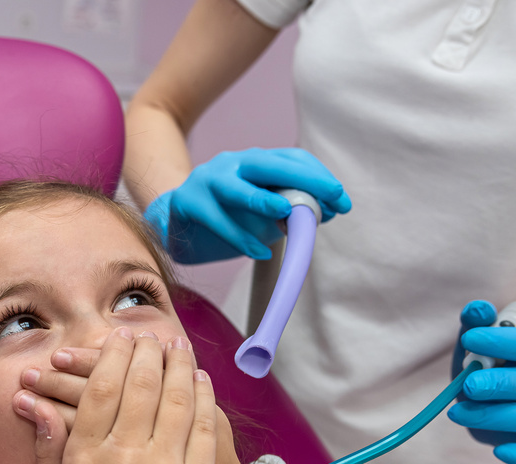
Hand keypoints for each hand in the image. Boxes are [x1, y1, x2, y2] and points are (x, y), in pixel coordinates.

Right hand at [16, 329, 215, 463]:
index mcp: (86, 463)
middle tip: (148, 335)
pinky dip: (202, 395)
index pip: (100, 392)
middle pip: (139, 386)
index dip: (110, 358)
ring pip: (175, 398)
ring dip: (177, 364)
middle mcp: (125, 462)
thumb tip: (30, 402)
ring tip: (176, 345)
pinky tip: (198, 377)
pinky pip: (202, 425)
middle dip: (145, 351)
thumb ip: (45, 448)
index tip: (118, 340)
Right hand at [143, 148, 351, 263]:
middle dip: (302, 180)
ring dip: (262, 201)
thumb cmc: (225, 219)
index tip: (341, 201)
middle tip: (329, 199)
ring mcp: (206, 181)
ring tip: (286, 215)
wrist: (174, 223)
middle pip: (268, 166)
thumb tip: (320, 215)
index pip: (292, 160)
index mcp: (254, 163)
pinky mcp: (187, 203)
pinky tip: (259, 251)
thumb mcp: (260, 216)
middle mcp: (231, 164)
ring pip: (235, 189)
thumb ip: (287, 214)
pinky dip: (239, 237)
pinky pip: (215, 220)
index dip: (319, 178)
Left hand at [447, 302, 515, 463]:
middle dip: (499, 384)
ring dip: (497, 416)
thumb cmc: (498, 362)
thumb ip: (477, 322)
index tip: (470, 340)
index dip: (504, 341)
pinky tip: (499, 449)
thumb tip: (476, 310)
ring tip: (458, 412)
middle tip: (467, 385)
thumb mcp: (484, 340)